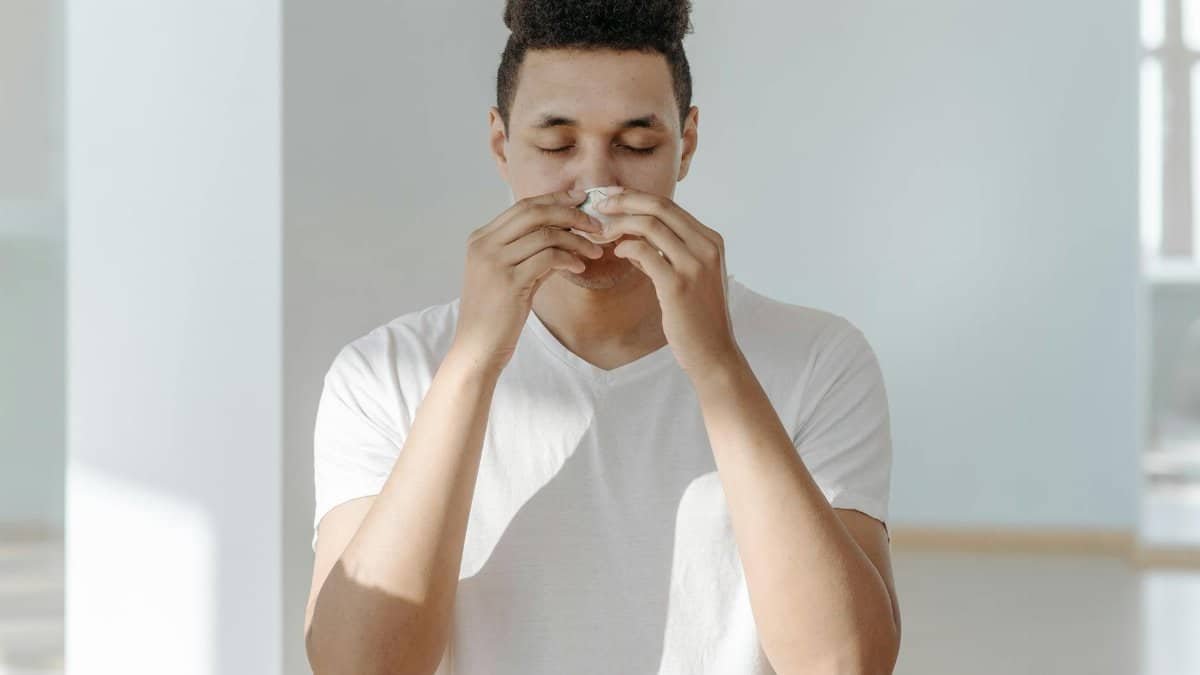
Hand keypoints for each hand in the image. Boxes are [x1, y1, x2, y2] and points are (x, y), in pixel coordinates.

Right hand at [451, 188, 604, 373]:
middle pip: (534, 212)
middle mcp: (484, 245)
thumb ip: (532, 253)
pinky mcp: (509, 282)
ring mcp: (494, 262)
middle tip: (595, 224)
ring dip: (576, 240)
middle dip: (570, 214)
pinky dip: (569, 259)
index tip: (580, 200)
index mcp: (481, 239)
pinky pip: (548, 258)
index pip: (523, 206)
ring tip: (594, 251)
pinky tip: (579, 268)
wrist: (477, 348)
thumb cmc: (495, 315)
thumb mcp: (510, 276)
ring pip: (545, 234)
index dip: (555, 200)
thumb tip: (565, 237)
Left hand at [599, 187, 742, 376]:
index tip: (613, 198)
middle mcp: (707, 246)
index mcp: (711, 240)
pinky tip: (616, 253)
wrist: (713, 353)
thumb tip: (632, 239)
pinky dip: (625, 247)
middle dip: (624, 201)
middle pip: (660, 206)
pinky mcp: (678, 284)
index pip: (669, 205)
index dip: (636, 197)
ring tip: (602, 231)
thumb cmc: (697, 317)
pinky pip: (644, 252)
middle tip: (599, 206)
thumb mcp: (689, 277)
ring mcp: (694, 264)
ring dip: (620, 223)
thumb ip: (666, 254)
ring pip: (650, 225)